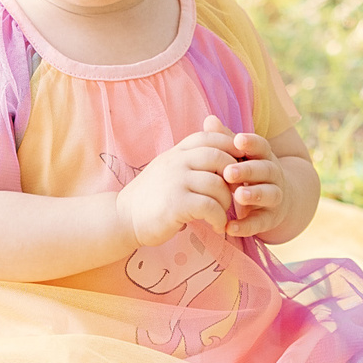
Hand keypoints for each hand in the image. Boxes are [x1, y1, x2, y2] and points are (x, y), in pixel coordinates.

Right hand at [117, 116, 237, 246]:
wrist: (123, 218)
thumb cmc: (152, 196)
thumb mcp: (170, 169)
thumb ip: (191, 159)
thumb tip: (223, 151)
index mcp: (177, 152)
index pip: (210, 136)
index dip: (230, 147)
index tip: (239, 165)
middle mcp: (176, 162)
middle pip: (219, 157)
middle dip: (234, 176)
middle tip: (236, 193)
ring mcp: (175, 181)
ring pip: (218, 184)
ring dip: (226, 202)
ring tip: (222, 214)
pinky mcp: (176, 204)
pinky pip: (210, 207)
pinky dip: (219, 219)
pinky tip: (216, 226)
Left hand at [219, 129, 296, 239]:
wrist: (277, 199)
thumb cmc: (248, 171)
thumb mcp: (238, 156)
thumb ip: (225, 140)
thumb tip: (209, 119)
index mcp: (264, 156)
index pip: (262, 146)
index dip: (251, 143)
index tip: (238, 140)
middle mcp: (273, 175)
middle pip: (265, 169)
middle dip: (248, 170)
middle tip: (229, 172)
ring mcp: (274, 196)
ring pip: (269, 194)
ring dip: (254, 194)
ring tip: (238, 196)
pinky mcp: (270, 218)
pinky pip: (261, 222)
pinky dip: (247, 225)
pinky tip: (230, 227)